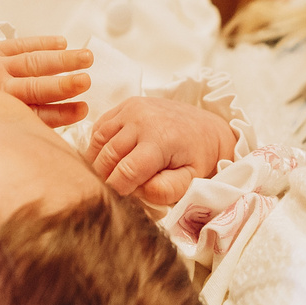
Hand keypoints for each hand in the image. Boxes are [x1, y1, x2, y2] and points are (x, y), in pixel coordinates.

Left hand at [0, 34, 92, 128]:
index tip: (83, 110)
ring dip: (62, 59)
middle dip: (63, 84)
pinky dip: (42, 42)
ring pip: (33, 62)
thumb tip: (46, 140)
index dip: (62, 112)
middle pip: (36, 86)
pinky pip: (21, 44)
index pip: (37, 114)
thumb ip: (17, 125)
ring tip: (86, 57)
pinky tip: (62, 43)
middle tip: (86, 81)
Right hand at [87, 97, 237, 206]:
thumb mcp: (191, 179)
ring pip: (99, 140)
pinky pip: (101, 127)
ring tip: (106, 176)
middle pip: (107, 157)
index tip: (120, 200)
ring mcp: (132, 108)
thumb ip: (165, 190)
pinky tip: (108, 157)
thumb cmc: (200, 157)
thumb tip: (136, 191)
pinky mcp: (127, 104)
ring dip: (97, 161)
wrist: (208, 128)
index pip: (124, 172)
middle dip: (104, 178)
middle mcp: (142, 119)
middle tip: (111, 191)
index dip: (117, 191)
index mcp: (160, 140)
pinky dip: (99, 144)